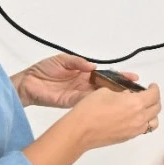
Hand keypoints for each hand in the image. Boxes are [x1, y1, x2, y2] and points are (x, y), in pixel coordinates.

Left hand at [12, 55, 137, 108]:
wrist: (27, 83)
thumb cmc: (43, 70)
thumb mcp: (62, 60)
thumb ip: (77, 62)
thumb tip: (93, 65)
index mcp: (84, 73)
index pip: (106, 74)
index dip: (119, 76)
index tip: (133, 77)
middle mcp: (85, 85)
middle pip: (107, 87)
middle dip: (121, 88)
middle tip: (136, 91)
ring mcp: (79, 95)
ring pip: (99, 96)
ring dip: (112, 98)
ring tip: (127, 99)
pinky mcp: (72, 102)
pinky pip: (86, 102)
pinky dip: (96, 102)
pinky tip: (108, 104)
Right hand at [66, 84, 161, 149]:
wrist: (80, 130)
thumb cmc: (91, 108)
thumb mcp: (106, 92)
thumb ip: (121, 93)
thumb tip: (128, 96)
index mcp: (136, 103)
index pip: (154, 95)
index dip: (154, 88)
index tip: (151, 86)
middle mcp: (140, 118)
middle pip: (157, 108)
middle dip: (155, 99)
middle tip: (148, 95)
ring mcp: (135, 130)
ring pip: (153, 122)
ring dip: (152, 113)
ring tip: (143, 108)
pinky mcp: (128, 137)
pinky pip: (143, 129)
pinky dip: (144, 122)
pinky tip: (133, 117)